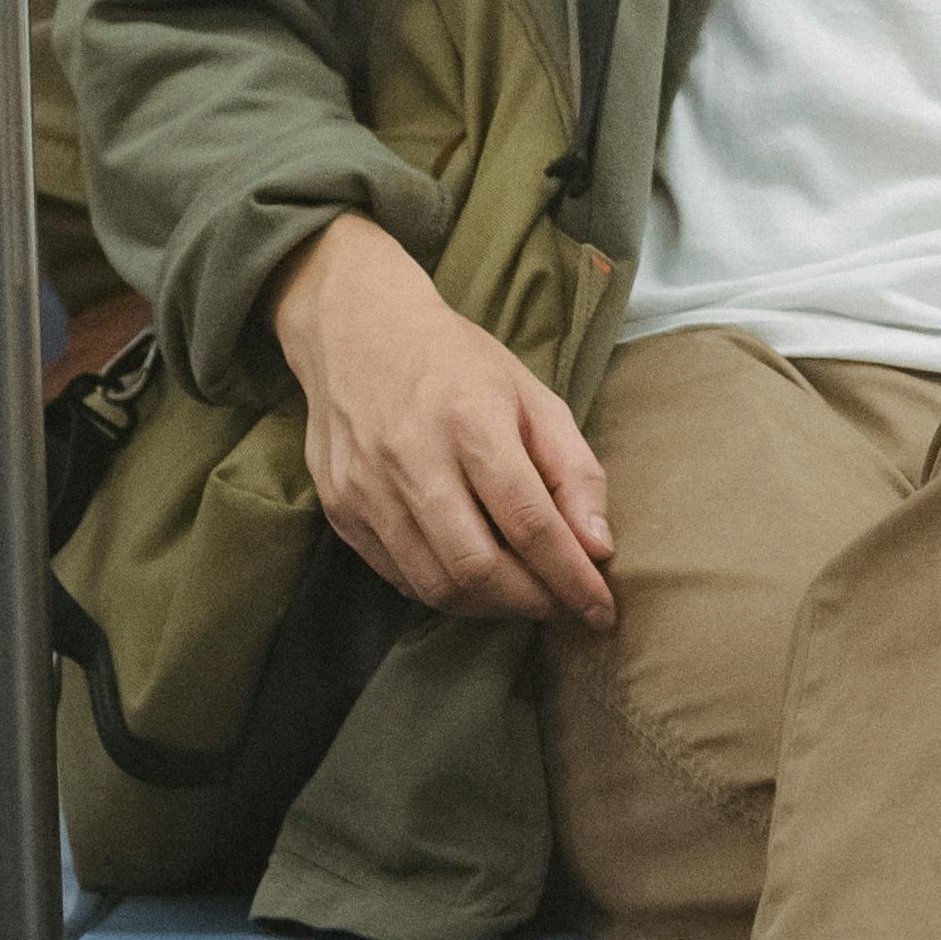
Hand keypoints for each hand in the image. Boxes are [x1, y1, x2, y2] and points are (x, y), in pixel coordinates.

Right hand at [267, 210, 614, 625]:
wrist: (355, 329)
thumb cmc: (458, 363)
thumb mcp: (533, 396)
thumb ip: (574, 470)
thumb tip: (597, 548)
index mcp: (471, 421)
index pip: (530, 523)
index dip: (571, 578)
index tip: (601, 610)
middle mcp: (412, 458)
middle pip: (478, 567)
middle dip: (531, 602)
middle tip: (561, 603)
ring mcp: (367, 487)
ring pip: (434, 584)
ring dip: (489, 607)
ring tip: (521, 594)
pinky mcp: (339, 508)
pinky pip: (398, 576)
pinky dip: (444, 591)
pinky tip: (472, 578)